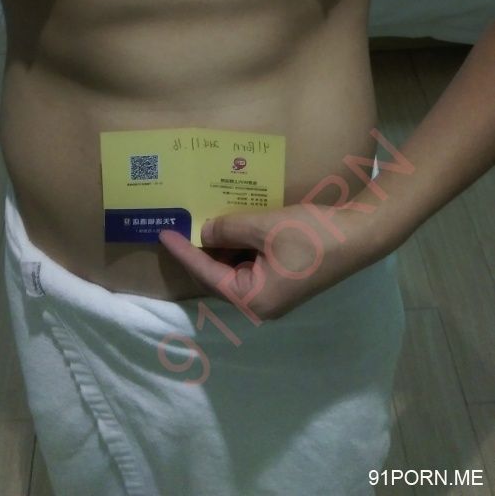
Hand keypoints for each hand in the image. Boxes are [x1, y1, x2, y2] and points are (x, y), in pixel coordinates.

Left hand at [159, 200, 383, 320]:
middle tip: (182, 224)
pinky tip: (235, 225)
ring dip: (223, 247)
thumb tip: (205, 230)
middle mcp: (261, 304)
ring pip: (236, 270)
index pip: (206, 274)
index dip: (184, 252)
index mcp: (253, 299)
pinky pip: (253, 266)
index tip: (164, 234)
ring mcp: (275, 294)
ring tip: (205, 220)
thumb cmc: (312, 235)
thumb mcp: (264, 227)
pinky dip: (241, 247)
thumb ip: (229, 228)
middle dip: (202, 250)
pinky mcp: (285, 280)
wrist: (359, 236)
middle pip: (219, 276)